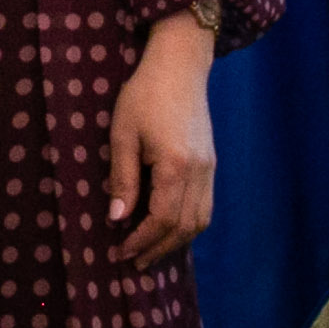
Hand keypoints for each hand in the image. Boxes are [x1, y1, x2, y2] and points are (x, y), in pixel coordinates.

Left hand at [105, 10, 218, 267]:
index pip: (161, 219)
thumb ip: (122, 179)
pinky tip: (168, 227)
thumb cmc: (143, 95)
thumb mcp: (122, 134)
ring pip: (200, 220)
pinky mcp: (211, 164)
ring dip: (175, 241)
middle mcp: (200, 173)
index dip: (141, 240)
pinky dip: (187, 224)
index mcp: (176, 166)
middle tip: (132, 261)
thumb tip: (117, 218)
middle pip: (184, 227)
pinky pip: (205, 206)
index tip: (119, 252)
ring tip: (149, 251)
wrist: (179, 66)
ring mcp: (210, 169)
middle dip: (157, 248)